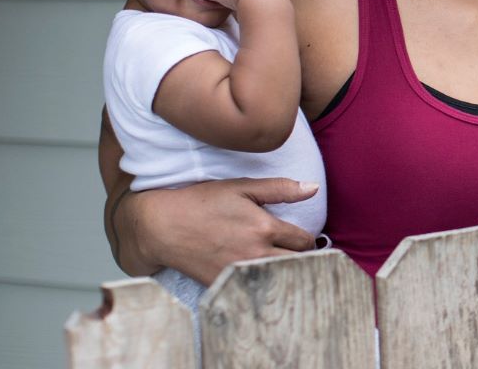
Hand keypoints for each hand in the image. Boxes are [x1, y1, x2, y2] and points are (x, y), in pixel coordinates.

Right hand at [127, 177, 318, 284]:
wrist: (164, 226)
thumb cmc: (203, 202)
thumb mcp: (242, 187)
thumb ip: (281, 188)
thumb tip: (314, 188)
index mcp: (264, 228)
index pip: (305, 241)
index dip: (307, 238)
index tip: (302, 237)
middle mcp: (256, 253)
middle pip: (298, 264)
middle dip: (302, 258)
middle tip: (296, 253)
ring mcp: (241, 272)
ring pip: (279, 279)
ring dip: (286, 272)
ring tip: (283, 265)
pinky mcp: (225, 284)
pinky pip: (254, 290)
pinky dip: (263, 284)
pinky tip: (262, 277)